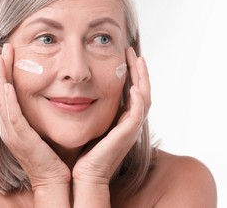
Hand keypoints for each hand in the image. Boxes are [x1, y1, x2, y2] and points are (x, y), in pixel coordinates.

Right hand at [0, 44, 69, 189]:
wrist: (54, 179)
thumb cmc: (53, 155)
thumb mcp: (44, 127)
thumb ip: (42, 111)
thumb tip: (52, 93)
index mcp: (13, 124)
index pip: (5, 93)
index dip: (5, 73)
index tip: (10, 54)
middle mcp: (8, 127)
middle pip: (0, 92)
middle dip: (1, 69)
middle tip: (5, 49)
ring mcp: (12, 134)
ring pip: (2, 100)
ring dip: (1, 78)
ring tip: (2, 58)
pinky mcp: (20, 139)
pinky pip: (12, 116)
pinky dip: (9, 99)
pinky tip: (8, 84)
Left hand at [72, 47, 150, 184]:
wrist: (85, 175)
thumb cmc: (85, 151)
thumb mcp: (91, 123)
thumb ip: (93, 108)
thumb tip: (81, 90)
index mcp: (123, 119)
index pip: (133, 91)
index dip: (132, 73)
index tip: (125, 56)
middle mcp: (130, 123)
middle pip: (143, 91)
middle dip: (139, 71)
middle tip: (132, 52)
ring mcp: (131, 129)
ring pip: (145, 99)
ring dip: (143, 79)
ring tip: (138, 60)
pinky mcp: (127, 136)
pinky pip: (138, 115)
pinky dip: (139, 100)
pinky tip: (134, 87)